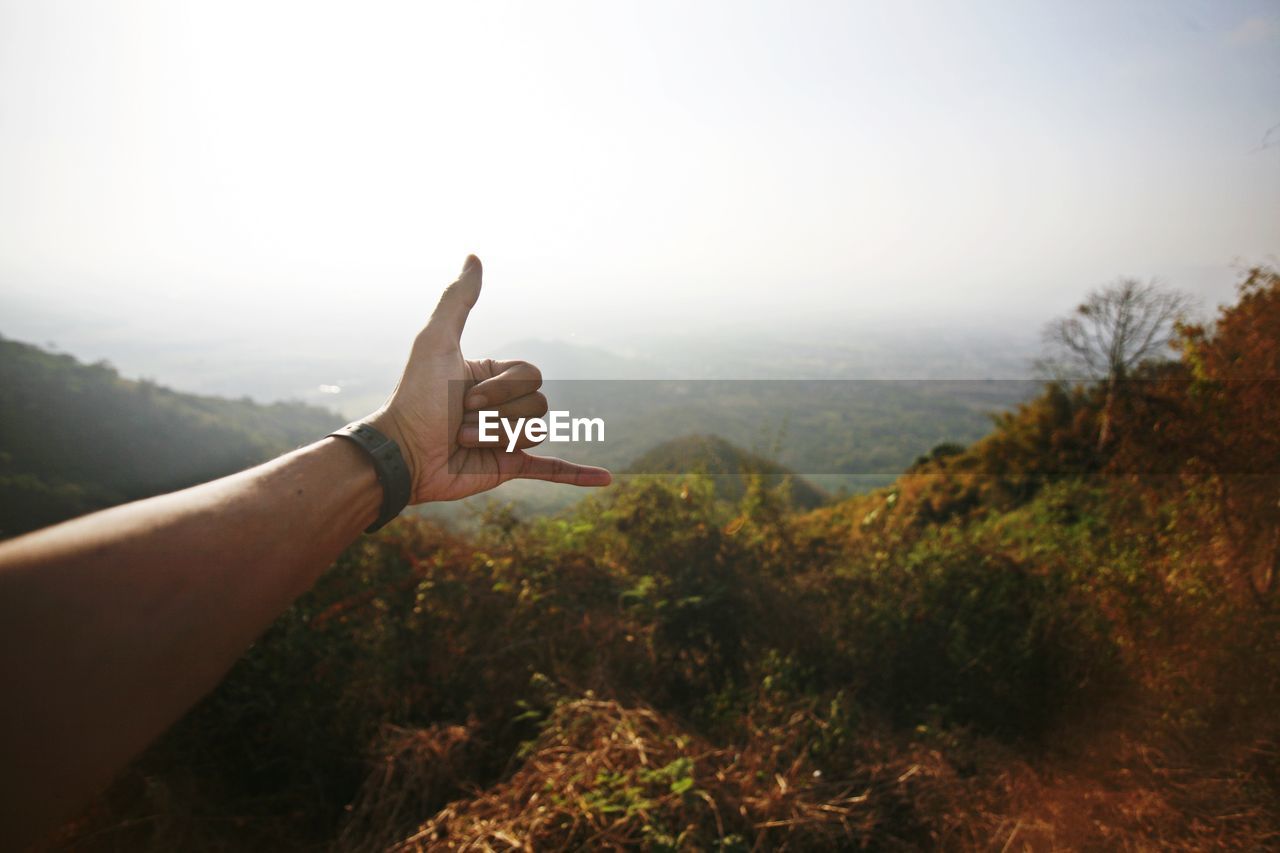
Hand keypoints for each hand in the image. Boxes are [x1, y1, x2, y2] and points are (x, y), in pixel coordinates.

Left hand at [365, 255, 610, 502]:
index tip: (463, 395)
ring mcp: (507, 438)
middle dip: (498, 414)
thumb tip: (475, 256)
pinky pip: (552, 469)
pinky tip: (605, 479)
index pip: (530, 375)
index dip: (503, 387)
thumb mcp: (436, 340)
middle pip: (538, 402)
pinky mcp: (510, 469)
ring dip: (498, 437)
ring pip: (536, 431)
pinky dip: (578, 474)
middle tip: (461, 421)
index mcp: (491, 376)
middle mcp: (502, 405)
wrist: (404, 453)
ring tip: (465, 442)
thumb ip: (458, 300)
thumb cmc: (416, 397)